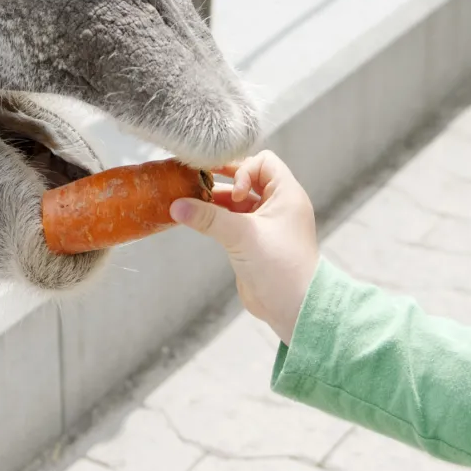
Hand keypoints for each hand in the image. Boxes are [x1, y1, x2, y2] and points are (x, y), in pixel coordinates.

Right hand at [169, 151, 317, 343]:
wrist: (293, 308)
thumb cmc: (280, 267)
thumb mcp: (242, 236)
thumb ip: (208, 218)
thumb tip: (176, 205)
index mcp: (287, 195)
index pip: (264, 162)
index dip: (243, 170)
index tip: (233, 193)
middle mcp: (278, 205)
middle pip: (247, 178)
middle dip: (223, 180)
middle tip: (197, 180)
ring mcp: (266, 224)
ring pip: (236, 201)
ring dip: (215, 200)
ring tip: (190, 201)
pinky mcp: (254, 241)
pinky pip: (232, 220)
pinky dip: (215, 217)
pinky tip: (195, 218)